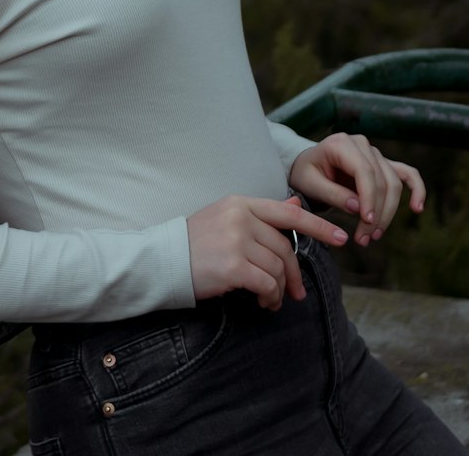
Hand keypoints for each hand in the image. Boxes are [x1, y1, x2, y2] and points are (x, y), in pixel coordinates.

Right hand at [187, 194, 347, 310]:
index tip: (341, 237)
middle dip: (293, 273)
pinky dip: (270, 297)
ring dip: (279, 290)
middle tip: (296, 293)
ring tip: (270, 299)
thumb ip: (262, 214)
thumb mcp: (228, 218)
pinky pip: (267, 284)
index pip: (287, 213)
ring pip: (277, 268)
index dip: (318, 226)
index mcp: (240, 203)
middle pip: (284, 247)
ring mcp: (236, 240)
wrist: (165, 259)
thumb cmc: (197, 241)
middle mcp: (240, 217)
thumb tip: (295, 204)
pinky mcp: (233, 266)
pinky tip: (263, 301)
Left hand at [288, 133, 425, 246]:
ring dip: (389, 212)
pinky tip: (417, 208)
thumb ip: (331, 193)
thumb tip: (358, 207)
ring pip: (394, 183)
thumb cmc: (305, 173)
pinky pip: (407, 174)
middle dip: (376, 213)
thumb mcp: (308, 183)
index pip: (364, 171)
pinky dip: (417, 189)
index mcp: (340, 143)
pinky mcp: (383, 164)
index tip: (366, 222)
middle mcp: (361, 144)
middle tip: (364, 239)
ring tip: (374, 236)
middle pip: (381, 181)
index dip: (369, 198)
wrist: (307, 166)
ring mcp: (375, 153)